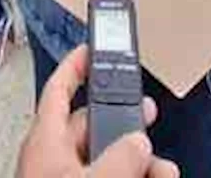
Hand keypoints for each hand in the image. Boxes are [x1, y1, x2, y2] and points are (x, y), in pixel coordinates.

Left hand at [15, 45, 176, 177]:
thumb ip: (120, 157)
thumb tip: (139, 142)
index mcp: (46, 141)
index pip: (58, 89)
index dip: (74, 65)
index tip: (89, 46)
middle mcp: (54, 158)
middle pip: (93, 125)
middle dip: (126, 122)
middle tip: (148, 113)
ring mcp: (65, 177)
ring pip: (106, 157)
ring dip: (137, 158)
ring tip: (164, 169)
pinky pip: (107, 176)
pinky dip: (132, 175)